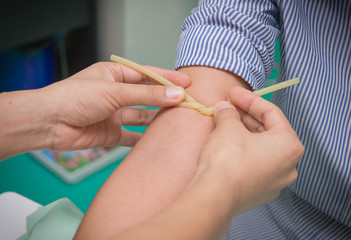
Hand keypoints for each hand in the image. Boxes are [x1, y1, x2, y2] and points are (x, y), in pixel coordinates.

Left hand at [41, 62, 189, 149]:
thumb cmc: (75, 97)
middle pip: (147, 96)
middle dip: (166, 99)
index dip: (167, 78)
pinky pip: (132, 136)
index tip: (188, 83)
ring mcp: (114, 114)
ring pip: (142, 116)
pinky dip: (144, 139)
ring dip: (158, 118)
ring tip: (178, 121)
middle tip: (188, 103)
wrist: (49, 123)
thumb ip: (146, 95)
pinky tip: (159, 140)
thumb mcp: (114, 91)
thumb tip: (176, 94)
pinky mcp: (111, 133)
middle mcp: (116, 94)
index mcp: (114, 75)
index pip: (147, 75)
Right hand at [196, 87, 303, 214]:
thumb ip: (229, 112)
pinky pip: (255, 164)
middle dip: (246, 116)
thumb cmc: (228, 159)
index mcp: (289, 145)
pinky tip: (227, 144)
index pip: (271, 113)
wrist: (215, 196)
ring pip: (261, 149)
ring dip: (244, 133)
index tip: (233, 93)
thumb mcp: (228, 127)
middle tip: (228, 106)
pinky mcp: (260, 192)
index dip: (250, 99)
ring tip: (225, 122)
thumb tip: (225, 107)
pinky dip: (243, 151)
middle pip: (268, 131)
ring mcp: (275, 182)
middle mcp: (288, 165)